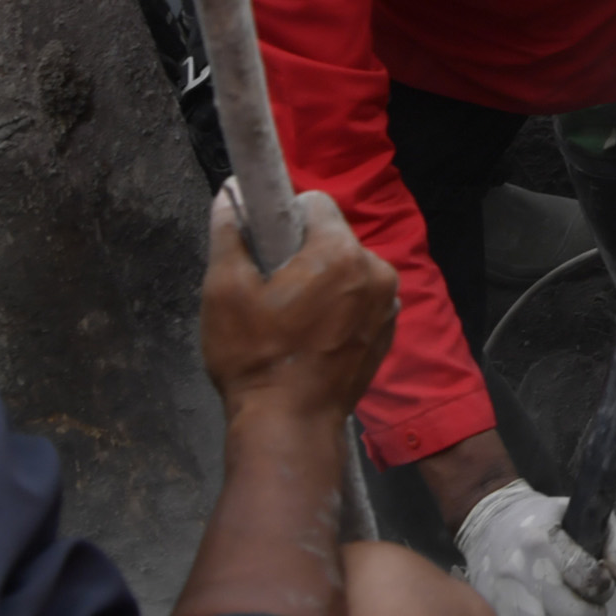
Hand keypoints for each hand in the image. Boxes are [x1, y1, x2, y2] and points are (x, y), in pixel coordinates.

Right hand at [197, 183, 396, 423]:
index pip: (316, 203)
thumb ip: (229, 233)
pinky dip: (342, 306)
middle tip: (273, 290)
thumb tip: (231, 190)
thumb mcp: (224, 290)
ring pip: (351, 269)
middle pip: (335, 237)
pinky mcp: (389, 331)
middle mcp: (378, 270)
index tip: (265, 250)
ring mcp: (390, 304)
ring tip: (292, 318)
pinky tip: (315, 336)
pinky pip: (363, 299)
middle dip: (304, 252)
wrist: (290, 425)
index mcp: (341, 252)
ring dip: (325, 280)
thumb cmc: (254, 356)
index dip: (283, 219)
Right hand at [454, 479, 615, 615]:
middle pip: (567, 614)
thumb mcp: (584, 518)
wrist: (489, 523)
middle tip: (597, 611)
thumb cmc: (546, 520)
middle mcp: (520, 571)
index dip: (603, 587)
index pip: (583, 574)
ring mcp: (505, 598)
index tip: (605, 585)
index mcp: (543, 539)